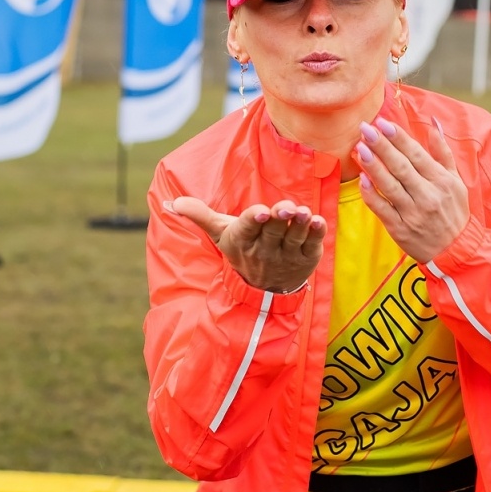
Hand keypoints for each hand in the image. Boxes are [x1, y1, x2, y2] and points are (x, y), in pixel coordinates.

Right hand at [165, 197, 325, 293]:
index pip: (249, 226)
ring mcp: (286, 255)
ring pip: (294, 237)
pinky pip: (312, 245)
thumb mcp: (220, 233)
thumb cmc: (242, 249)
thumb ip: (200, 216)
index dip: (256, 218)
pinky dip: (316, 234)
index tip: (263, 211)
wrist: (262, 288)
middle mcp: (265, 249)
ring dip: (300, 224)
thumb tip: (172, 203)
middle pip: (273, 230)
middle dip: (281, 217)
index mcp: (243, 239)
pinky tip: (318, 222)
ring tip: (305, 213)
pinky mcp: (306, 259)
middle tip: (288, 208)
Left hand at [355, 117, 472, 262]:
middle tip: (365, 128)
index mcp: (441, 181)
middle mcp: (427, 195)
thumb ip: (442, 152)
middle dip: (382, 146)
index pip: (417, 154)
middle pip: (401, 167)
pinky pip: (382, 209)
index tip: (382, 123)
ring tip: (359, 148)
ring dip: (373, 166)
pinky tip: (362, 179)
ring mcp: (413, 213)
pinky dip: (371, 194)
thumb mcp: (455, 180)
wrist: (456, 251)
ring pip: (389, 186)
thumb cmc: (454, 212)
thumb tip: (434, 124)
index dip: (399, 138)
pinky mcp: (400, 229)